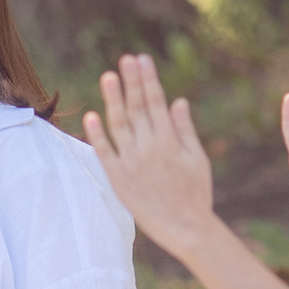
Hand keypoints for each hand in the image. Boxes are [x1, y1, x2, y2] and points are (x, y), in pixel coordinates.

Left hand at [83, 54, 220, 256]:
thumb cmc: (195, 194)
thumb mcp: (197, 159)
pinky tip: (91, 115)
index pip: (156, 103)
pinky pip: (105, 153)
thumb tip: (177, 101)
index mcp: (170, 141)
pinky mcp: (118, 179)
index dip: (148, 80)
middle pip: (137, 108)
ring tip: (108, 76)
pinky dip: (97, 135)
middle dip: (131, 82)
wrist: (186, 229)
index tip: (142, 60)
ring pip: (119, 125)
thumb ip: (185, 129)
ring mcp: (132, 163)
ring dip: (113, 99)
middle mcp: (149, 148)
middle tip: (125, 59)